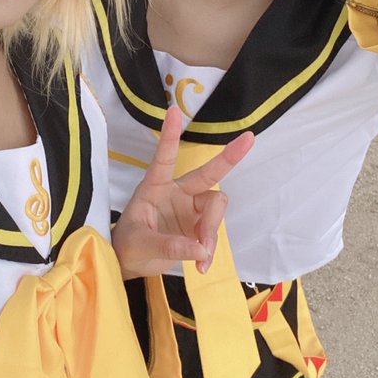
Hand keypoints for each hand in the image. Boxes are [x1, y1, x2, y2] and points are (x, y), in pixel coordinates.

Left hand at [111, 106, 253, 279]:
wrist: (130, 263)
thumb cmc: (128, 245)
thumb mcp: (141, 246)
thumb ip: (170, 246)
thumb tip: (200, 249)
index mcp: (155, 187)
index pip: (164, 158)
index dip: (170, 136)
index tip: (175, 111)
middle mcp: (177, 192)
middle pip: (208, 174)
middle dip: (228, 157)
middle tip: (249, 138)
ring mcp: (190, 208)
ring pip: (215, 207)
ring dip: (211, 230)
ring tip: (200, 255)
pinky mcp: (198, 225)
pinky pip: (214, 231)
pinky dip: (209, 249)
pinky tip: (201, 265)